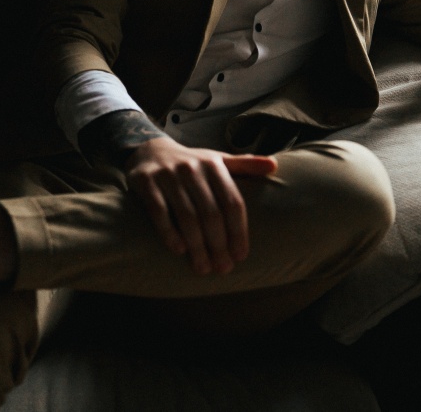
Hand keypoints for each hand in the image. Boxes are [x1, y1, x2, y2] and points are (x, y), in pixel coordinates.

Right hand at [123, 137, 276, 275]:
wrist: (149, 151)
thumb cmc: (191, 163)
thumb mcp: (217, 160)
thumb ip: (244, 165)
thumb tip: (274, 166)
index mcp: (214, 164)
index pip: (232, 202)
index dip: (238, 232)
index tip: (240, 256)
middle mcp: (192, 168)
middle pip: (211, 213)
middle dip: (218, 245)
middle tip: (222, 268)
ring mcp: (167, 174)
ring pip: (186, 216)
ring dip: (197, 246)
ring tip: (203, 268)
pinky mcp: (145, 182)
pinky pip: (159, 212)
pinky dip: (169, 233)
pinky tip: (179, 251)